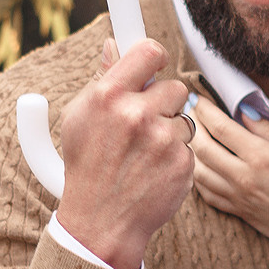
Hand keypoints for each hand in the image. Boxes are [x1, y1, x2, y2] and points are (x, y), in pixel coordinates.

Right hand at [52, 37, 192, 268]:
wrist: (100, 223)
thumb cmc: (87, 167)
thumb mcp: (80, 118)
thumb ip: (102, 79)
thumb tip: (114, 45)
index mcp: (107, 95)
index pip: (148, 51)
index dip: (154, 56)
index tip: (154, 64)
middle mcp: (136, 114)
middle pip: (174, 86)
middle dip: (162, 102)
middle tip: (143, 123)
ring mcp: (162, 140)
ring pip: (184, 118)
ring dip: (169, 132)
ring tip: (144, 153)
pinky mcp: (182, 164)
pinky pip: (188, 146)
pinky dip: (174, 157)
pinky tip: (153, 171)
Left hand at [190, 96, 268, 263]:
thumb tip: (245, 114)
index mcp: (262, 157)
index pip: (221, 127)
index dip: (205, 109)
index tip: (198, 98)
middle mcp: (244, 177)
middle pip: (202, 147)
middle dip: (191, 125)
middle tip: (187, 111)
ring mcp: (238, 197)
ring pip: (198, 171)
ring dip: (189, 150)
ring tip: (188, 135)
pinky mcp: (238, 212)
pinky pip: (206, 194)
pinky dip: (197, 177)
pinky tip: (198, 166)